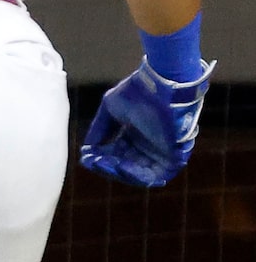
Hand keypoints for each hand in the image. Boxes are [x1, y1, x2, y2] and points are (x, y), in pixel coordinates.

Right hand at [81, 57, 210, 188]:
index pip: (115, 154)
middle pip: (124, 167)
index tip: (87, 157)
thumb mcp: (110, 109)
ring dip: (120, 173)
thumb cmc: (138, 92)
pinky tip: (120, 166)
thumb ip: (99, 129)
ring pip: (138, 175)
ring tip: (105, 163)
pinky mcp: (174, 157)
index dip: (100, 158)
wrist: (162, 85)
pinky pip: (155, 176)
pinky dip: (137, 176)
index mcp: (135, 135)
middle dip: (107, 166)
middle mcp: (149, 146)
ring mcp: (162, 153)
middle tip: (94, 162)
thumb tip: (88, 149)